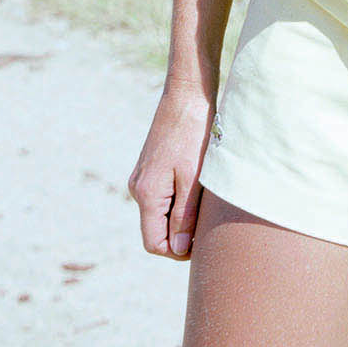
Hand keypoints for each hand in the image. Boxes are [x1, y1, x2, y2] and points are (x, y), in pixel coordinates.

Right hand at [128, 84, 214, 259]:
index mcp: (147, 194)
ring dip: (181, 216)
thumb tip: (178, 250)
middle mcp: (138, 189)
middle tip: (209, 223)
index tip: (203, 243)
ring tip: (206, 202)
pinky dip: (179, 201)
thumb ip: (184, 216)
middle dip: (181, 235)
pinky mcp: (151, 168)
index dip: (178, 251)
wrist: (188, 94)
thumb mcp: (194, 178)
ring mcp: (143, 177)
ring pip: (160, 214)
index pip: (154, 244)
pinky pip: (162, 197)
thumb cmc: (194, 133)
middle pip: (156, 230)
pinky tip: (198, 188)